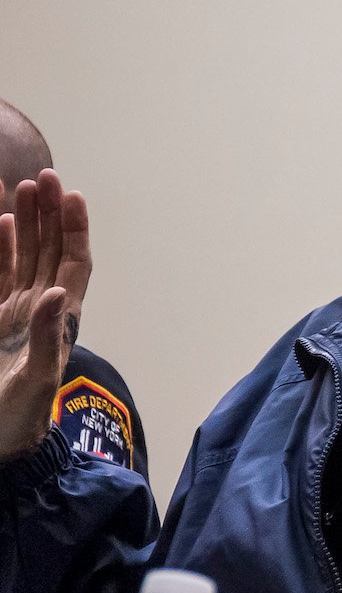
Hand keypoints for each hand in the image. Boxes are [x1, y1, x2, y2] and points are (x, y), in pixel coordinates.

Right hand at [0, 170, 90, 461]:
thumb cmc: (21, 417)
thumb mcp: (36, 379)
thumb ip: (46, 336)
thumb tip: (55, 293)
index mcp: (62, 318)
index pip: (75, 263)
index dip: (75, 230)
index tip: (73, 195)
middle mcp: (41, 308)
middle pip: (49, 251)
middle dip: (49, 215)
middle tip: (44, 176)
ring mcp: (14, 312)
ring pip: (23, 257)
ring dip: (24, 224)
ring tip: (22, 187)